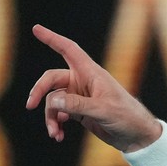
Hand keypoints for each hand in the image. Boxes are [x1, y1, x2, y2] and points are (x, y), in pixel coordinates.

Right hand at [26, 25, 161, 151]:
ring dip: (50, 116)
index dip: (53, 39)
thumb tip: (52, 100)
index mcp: (91, 73)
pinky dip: (56, 123)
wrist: (136, 137)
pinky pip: (58, 113)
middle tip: (30, 105)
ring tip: (55, 133)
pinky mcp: (79, 111)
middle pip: (51, 79)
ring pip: (53, 100)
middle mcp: (83, 82)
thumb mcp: (103, 110)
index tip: (36, 28)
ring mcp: (80, 96)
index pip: (69, 50)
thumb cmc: (127, 117)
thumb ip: (77, 105)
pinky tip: (58, 135)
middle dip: (40, 92)